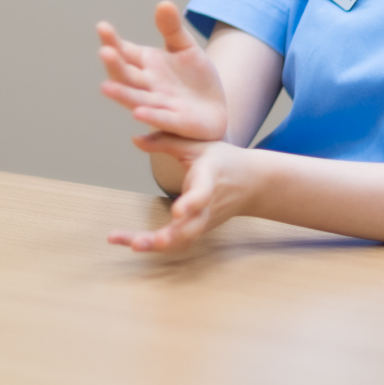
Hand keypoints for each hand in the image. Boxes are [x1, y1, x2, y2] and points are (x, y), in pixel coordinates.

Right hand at [97, 2, 227, 140]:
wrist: (214, 108)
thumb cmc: (194, 77)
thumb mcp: (186, 48)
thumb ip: (172, 29)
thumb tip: (164, 3)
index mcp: (146, 64)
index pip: (125, 52)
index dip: (112, 41)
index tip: (102, 27)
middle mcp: (147, 86)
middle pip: (126, 76)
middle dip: (115, 65)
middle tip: (105, 52)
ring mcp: (160, 105)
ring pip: (137, 100)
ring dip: (122, 95)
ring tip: (106, 87)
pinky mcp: (177, 122)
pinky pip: (162, 120)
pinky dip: (150, 118)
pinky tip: (137, 114)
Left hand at [107, 136, 260, 251]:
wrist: (253, 183)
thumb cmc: (223, 160)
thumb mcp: (197, 144)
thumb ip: (165, 141)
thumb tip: (135, 139)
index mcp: (210, 179)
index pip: (202, 194)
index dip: (191, 203)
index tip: (177, 212)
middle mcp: (208, 206)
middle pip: (190, 228)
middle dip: (168, 237)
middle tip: (141, 243)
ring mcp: (204, 222)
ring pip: (181, 240)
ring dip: (156, 245)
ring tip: (131, 244)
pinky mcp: (198, 230)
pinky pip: (177, 243)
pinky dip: (155, 245)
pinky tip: (130, 242)